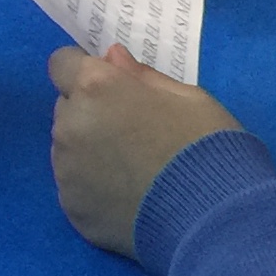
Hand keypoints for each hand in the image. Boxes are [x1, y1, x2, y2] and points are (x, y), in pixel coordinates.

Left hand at [47, 45, 241, 257]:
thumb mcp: (188, 97)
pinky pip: (75, 186)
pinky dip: (93, 187)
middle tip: (130, 133)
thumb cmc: (207, 146)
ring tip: (132, 170)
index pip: (62, 64)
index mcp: (96, 88)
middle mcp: (70, 125)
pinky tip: (128, 198)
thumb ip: (142, 76)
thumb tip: (112, 58)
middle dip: (89, 112)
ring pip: (67, 148)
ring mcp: (66, 169)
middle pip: (66, 108)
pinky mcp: (71, 207)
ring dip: (88, 150)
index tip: (108, 88)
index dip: (84, 73)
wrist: (213, 217)